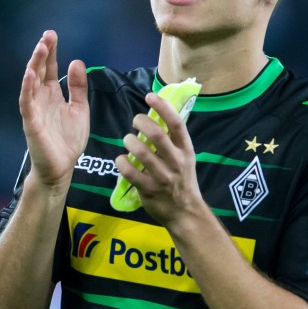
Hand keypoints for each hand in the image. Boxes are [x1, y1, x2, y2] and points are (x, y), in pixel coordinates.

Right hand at [19, 30, 88, 191]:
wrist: (61, 167)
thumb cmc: (68, 140)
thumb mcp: (80, 109)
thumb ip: (78, 88)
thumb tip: (76, 61)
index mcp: (52, 95)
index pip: (50, 68)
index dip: (51, 52)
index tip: (52, 35)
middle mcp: (41, 99)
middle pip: (40, 70)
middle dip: (42, 53)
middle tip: (47, 35)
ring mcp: (34, 110)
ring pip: (31, 83)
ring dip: (35, 65)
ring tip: (40, 48)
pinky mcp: (31, 123)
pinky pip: (26, 102)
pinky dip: (27, 88)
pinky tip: (30, 75)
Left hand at [116, 92, 203, 227]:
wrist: (185, 212)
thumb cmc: (182, 180)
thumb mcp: (185, 158)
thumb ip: (173, 140)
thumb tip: (156, 115)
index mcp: (186, 150)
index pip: (176, 123)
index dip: (163, 107)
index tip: (149, 96)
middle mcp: (176, 162)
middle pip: (157, 135)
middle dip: (141, 122)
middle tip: (135, 120)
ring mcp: (163, 177)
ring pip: (141, 152)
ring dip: (129, 141)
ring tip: (127, 139)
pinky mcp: (149, 190)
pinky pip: (130, 172)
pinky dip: (122, 162)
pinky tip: (121, 160)